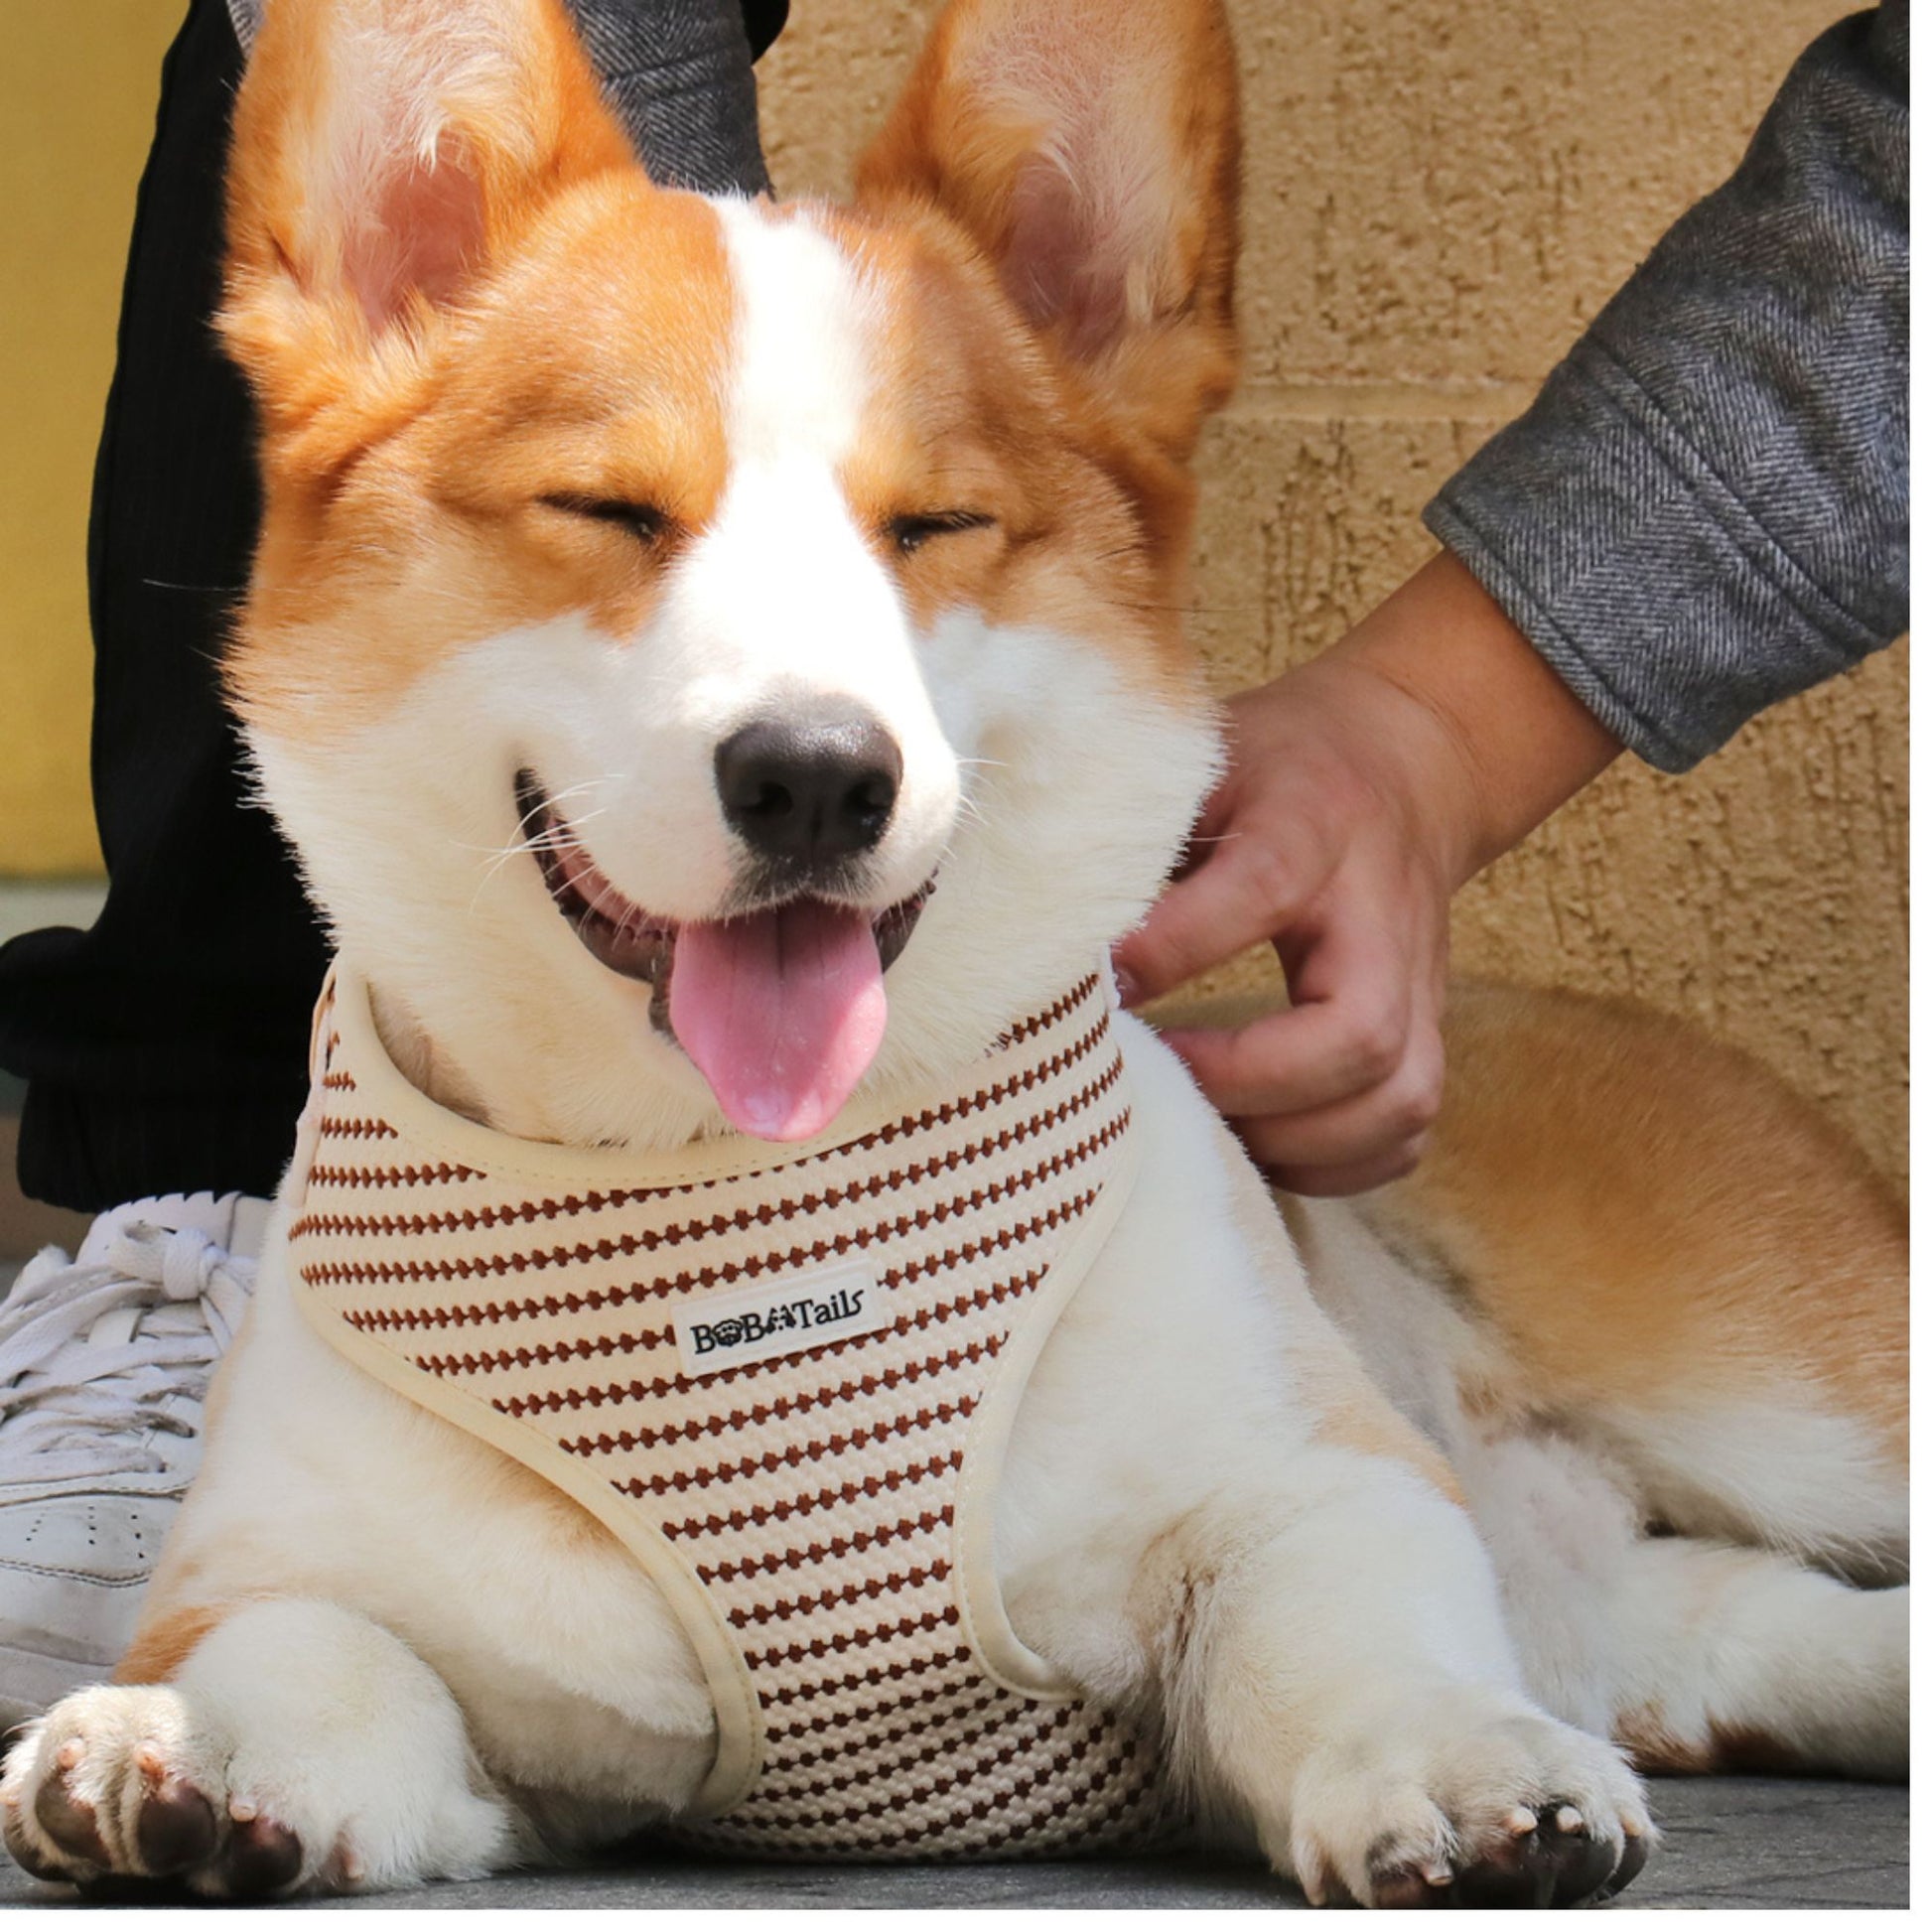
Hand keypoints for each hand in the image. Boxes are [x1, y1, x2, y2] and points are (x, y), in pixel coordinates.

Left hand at [1113, 551, 1619, 1194]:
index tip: (1101, 987)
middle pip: (1359, 1029)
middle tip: (1158, 1080)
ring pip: (1396, 1096)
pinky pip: (1403, 1134)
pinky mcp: (1428, 1033)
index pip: (1262, 887)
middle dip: (1250, 1079)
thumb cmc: (1280, 767)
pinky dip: (1332, 1165)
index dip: (1176, 946)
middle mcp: (1382, 915)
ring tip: (1201, 1129)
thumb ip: (1140, 825)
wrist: (1412, 761)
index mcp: (1314, 825)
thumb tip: (1037, 915)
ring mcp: (1419, 985)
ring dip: (1291, 1138)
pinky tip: (1257, 1148)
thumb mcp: (1205, 756)